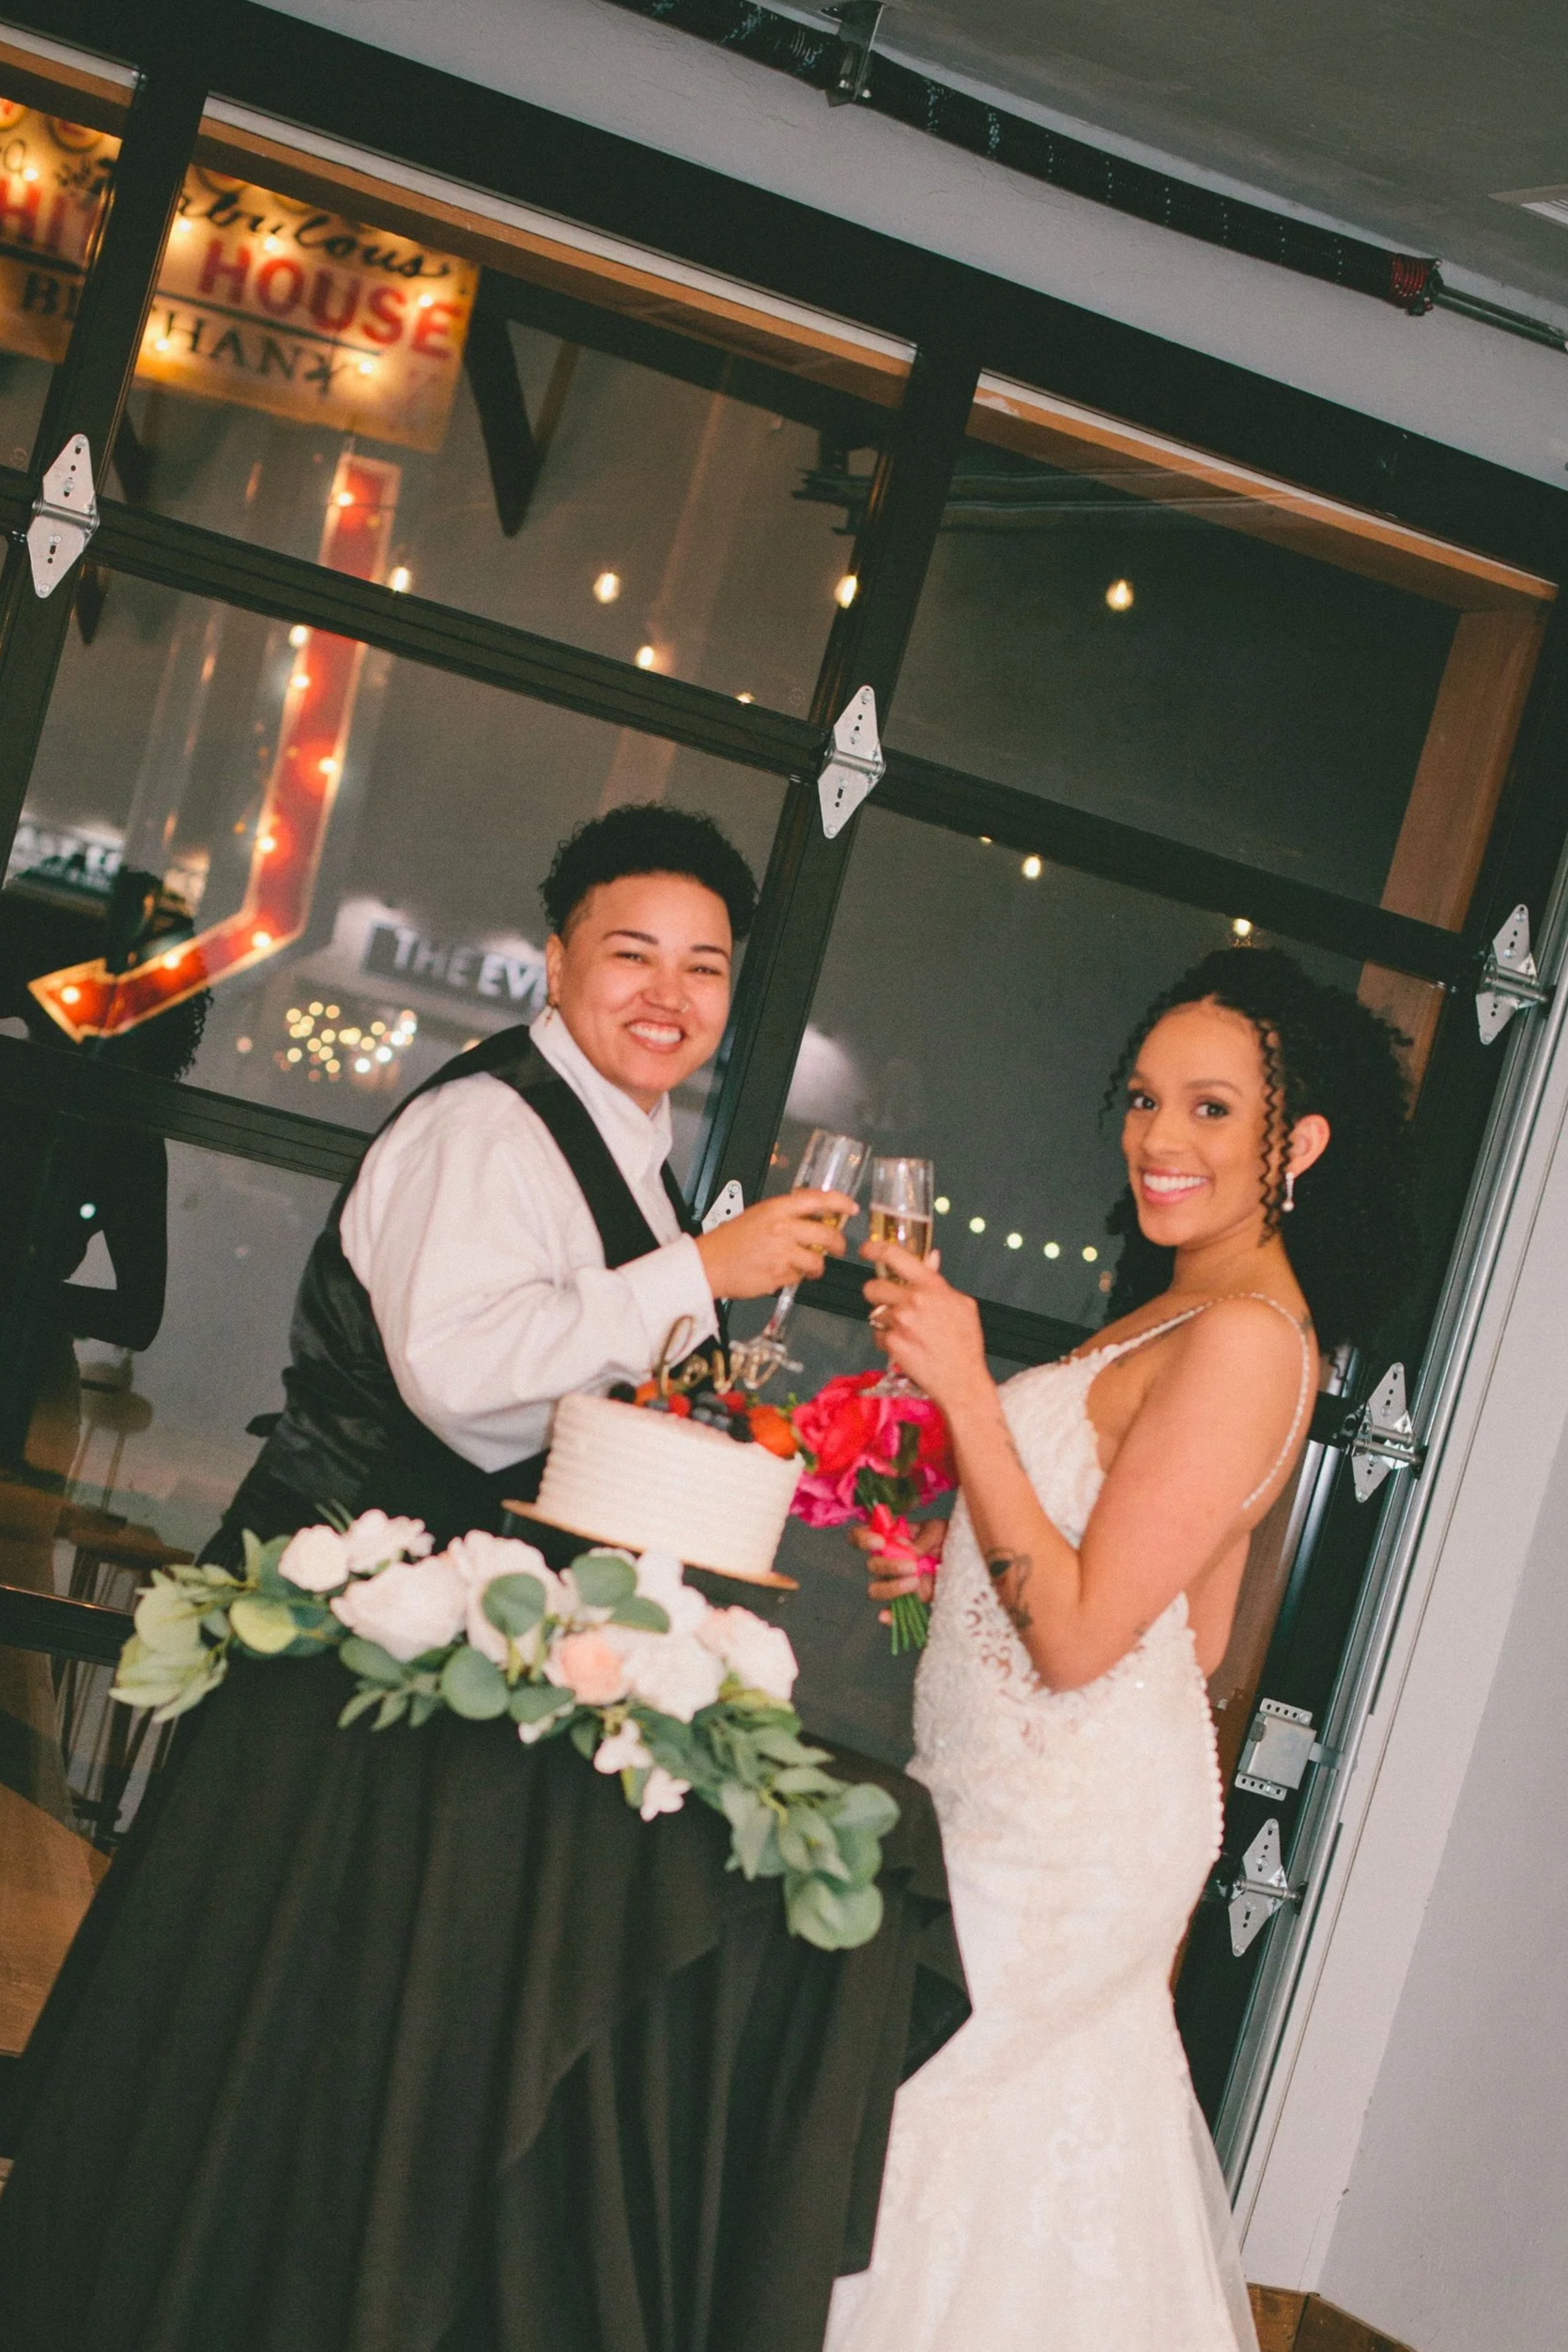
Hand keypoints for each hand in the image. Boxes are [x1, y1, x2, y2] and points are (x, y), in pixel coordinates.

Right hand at [695, 1189, 858, 1300]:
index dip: (839, 1202)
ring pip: (817, 1260)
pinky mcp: (779, 1274)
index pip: (817, 1199)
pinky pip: (799, 1276)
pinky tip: (781, 1272)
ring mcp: (782, 1253)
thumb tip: (813, 1219)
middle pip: (827, 1234)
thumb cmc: (729, 1241)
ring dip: (817, 1266)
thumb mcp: (758, 1215)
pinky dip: (795, 1277)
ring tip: (809, 1267)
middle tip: (837, 1248)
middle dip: (838, 1244)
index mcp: (777, 1209)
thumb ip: (785, 1215)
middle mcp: (783, 1228)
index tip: (851, 1207)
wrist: (708, 1264)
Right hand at [851, 1519, 943, 1617]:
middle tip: (912, 1565)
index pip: (860, 1537)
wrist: (965, 1558)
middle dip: (889, 1566)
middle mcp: (886, 1561)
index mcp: (889, 1539)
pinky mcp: (909, 1600)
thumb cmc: (947, 1538)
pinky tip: (886, 1616)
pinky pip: (893, 1611)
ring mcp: (895, 1582)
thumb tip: (909, 1552)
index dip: (862, 1538)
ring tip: (915, 1581)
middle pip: (872, 1566)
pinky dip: (888, 1616)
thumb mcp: (937, 1530)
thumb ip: (921, 1539)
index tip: (880, 1541)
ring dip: (892, 1587)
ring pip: (876, 1589)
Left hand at [861, 1239, 990, 1413]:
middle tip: (890, 1305)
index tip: (866, 1249)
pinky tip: (906, 1348)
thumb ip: (940, 1281)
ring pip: (874, 1314)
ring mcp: (900, 1323)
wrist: (962, 1380)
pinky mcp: (892, 1344)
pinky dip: (888, 1341)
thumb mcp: (962, 1304)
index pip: (895, 1256)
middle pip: (872, 1287)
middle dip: (877, 1295)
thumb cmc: (966, 1344)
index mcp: (931, 1287)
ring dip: (884, 1322)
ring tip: (907, 1333)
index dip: (875, 1249)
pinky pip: (878, 1336)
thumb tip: (930, 1258)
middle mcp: (913, 1301)